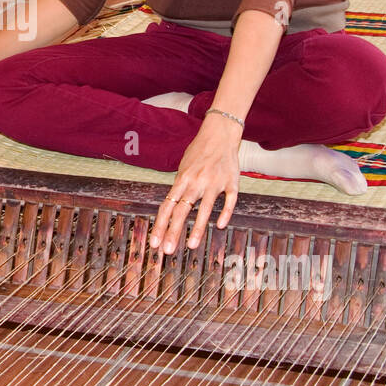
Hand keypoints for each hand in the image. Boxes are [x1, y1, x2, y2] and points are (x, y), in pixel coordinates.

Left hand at [151, 114, 241, 254]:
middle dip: (173, 232)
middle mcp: (196, 182)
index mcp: (182, 179)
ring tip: (191, 246)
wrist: (220, 134)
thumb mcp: (183, 167)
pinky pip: (229, 201)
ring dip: (197, 229)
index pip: (167, 207)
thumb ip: (179, 188)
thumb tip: (170, 208)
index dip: (160, 226)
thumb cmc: (199, 152)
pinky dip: (225, 213)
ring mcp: (214, 183)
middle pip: (181, 211)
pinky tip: (220, 226)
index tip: (154, 242)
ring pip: (205, 209)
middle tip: (166, 251)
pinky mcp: (232, 182)